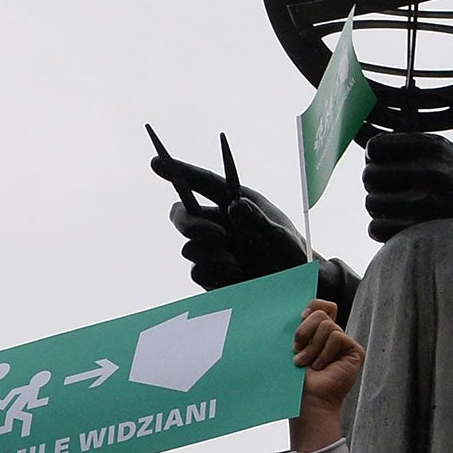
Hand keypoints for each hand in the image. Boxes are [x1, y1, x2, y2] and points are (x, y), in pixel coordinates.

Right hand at [151, 152, 308, 290]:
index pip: (203, 183)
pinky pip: (197, 272)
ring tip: (240, 265)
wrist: (297, 290)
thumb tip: (236, 205)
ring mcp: (213, 249)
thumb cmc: (292, 256)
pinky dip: (215, 276)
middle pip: (182, 215)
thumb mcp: (281, 237)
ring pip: (190, 249)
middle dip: (191, 225)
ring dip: (214, 257)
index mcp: (236, 203)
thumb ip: (259, 221)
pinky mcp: (211, 274)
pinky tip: (236, 278)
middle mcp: (219, 223)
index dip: (178, 171)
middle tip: (218, 236)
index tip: (156, 162)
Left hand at [289, 298, 364, 451]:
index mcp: (317, 332)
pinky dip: (325, 352)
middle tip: (297, 349)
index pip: (321, 305)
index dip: (312, 306)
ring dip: (312, 346)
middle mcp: (332, 336)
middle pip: (321, 312)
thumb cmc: (297, 380)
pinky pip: (337, 337)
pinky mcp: (354, 351)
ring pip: (327, 325)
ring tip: (307, 363)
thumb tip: (300, 311)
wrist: (308, 400)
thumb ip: (299, 328)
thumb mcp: (293, 348)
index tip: (300, 316)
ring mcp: (344, 344)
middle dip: (304, 330)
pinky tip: (322, 367)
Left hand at [364, 132, 452, 242]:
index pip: (376, 147)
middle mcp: (432, 171)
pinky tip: (394, 225)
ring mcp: (428, 203)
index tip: (382, 165)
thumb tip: (367, 148)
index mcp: (435, 147)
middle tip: (388, 190)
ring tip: (395, 208)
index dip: (373, 158)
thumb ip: (411, 144)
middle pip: (369, 176)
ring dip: (379, 208)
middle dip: (375, 185)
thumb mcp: (446, 150)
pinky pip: (376, 228)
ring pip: (371, 203)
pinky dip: (380, 228)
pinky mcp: (424, 230)